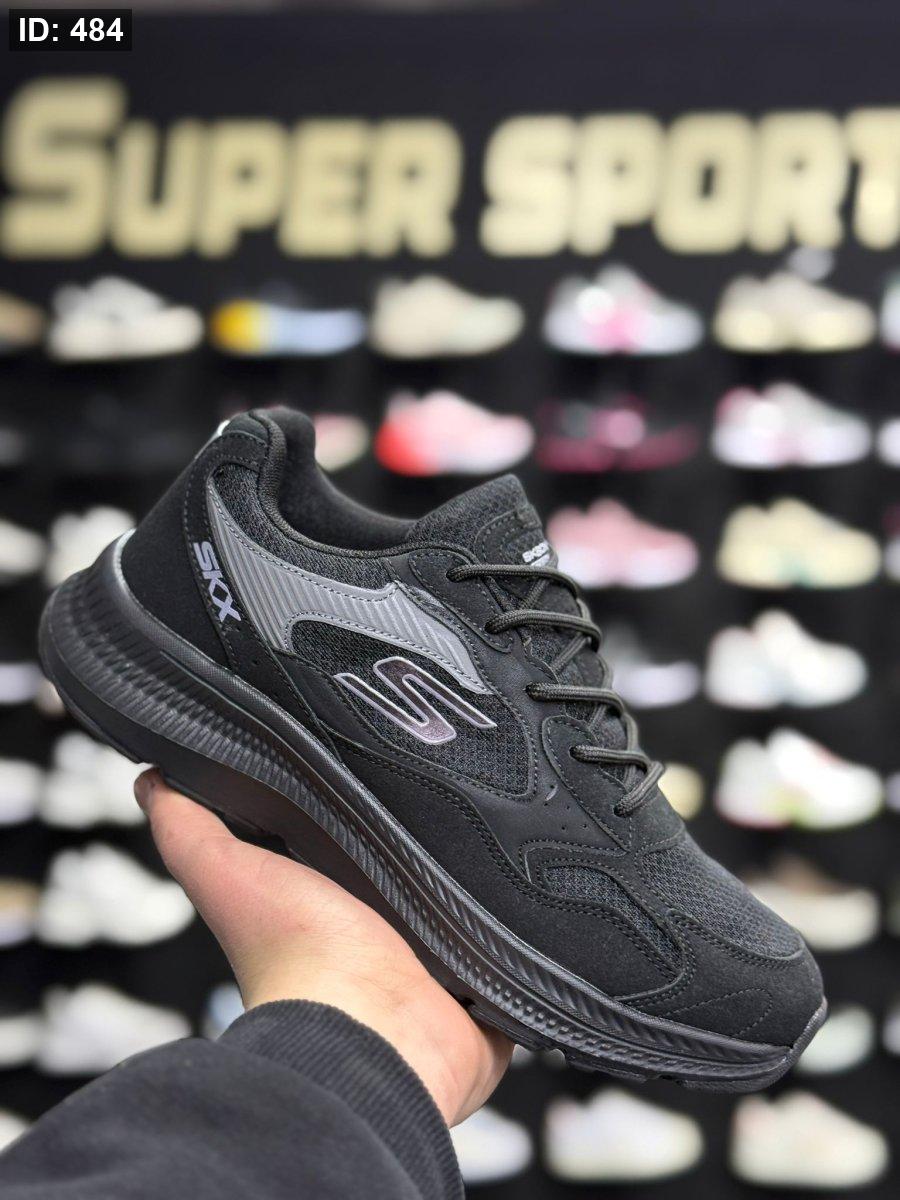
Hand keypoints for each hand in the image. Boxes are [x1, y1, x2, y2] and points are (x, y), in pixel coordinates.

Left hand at [134, 769, 510, 1124]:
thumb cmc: (298, 960)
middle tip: (462, 786)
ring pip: (477, 910)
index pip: (362, 845)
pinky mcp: (489, 991)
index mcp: (337, 904)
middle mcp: (390, 935)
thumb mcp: (230, 874)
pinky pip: (519, 954)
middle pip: (425, 875)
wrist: (370, 1032)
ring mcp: (443, 966)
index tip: (388, 762)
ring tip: (507, 829)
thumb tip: (150, 779)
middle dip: (440, 843)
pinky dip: (527, 933)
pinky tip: (536, 894)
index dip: (372, 813)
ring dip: (486, 885)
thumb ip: (189, 830)